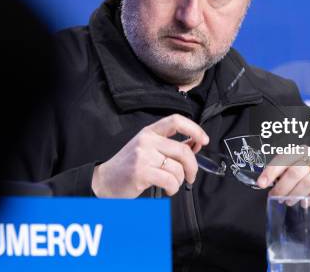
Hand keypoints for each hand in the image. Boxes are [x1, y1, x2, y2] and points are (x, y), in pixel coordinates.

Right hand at [91, 114, 208, 197]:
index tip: (204, 140)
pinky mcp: (141, 172)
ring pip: (177, 168)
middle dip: (193, 166)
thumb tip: (196, 143)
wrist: (105, 181)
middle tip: (191, 175)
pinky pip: (170, 180)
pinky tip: (168, 189)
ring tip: (172, 184)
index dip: (194, 129)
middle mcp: (146, 140)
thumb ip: (170, 145)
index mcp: (149, 131)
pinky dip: (173, 188)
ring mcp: (143, 156)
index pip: (176, 121)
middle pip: (183, 150)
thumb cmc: (128, 166)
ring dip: (180, 180)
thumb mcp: (148, 149)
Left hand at [257, 151, 309, 209]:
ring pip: (307, 184)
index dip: (271, 172)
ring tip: (288, 201)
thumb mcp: (295, 168)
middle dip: (282, 187)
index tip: (261, 184)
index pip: (283, 159)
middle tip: (276, 197)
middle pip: (295, 172)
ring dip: (294, 195)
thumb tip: (264, 182)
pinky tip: (303, 203)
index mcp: (301, 151)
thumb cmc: (308, 174)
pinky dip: (308, 200)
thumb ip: (281, 173)